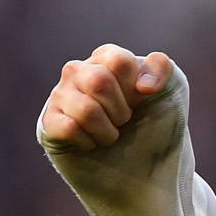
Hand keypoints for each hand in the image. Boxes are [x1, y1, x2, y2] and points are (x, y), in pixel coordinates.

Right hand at [41, 44, 175, 151]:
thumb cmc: (148, 116)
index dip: (134, 86)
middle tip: (124, 119)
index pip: (119, 60)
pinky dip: (89, 142)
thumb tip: (144, 86)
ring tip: (110, 134)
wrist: (133, 156)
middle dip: (120, 109)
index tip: (141, 98)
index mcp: (105, 58)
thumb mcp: (166, 87)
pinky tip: (92, 142)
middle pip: (98, 81)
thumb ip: (160, 69)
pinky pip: (68, 129)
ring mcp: (60, 95)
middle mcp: (78, 70)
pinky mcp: (49, 120)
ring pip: (86, 109)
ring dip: (108, 131)